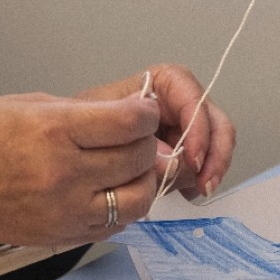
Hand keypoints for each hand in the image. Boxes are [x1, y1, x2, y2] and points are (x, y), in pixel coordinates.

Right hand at [0, 93, 160, 258]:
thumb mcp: (27, 105)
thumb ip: (83, 112)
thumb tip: (130, 112)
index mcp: (54, 131)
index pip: (131, 123)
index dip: (146, 114)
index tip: (141, 111)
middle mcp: (65, 174)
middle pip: (140, 158)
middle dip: (145, 142)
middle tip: (132, 136)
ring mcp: (66, 210)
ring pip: (139, 198)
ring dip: (142, 180)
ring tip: (125, 168)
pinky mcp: (65, 235)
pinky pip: (118, 223)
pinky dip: (123, 206)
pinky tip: (107, 191)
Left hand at [76, 64, 234, 200]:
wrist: (63, 155)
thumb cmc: (74, 132)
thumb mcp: (98, 133)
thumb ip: (136, 147)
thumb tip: (171, 164)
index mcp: (156, 86)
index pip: (188, 92)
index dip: (197, 123)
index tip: (192, 156)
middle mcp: (174, 105)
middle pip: (212, 118)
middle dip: (214, 151)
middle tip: (204, 180)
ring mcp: (181, 130)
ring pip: (215, 142)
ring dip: (210, 167)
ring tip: (197, 189)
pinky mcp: (182, 154)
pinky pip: (203, 163)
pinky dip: (199, 178)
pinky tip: (188, 192)